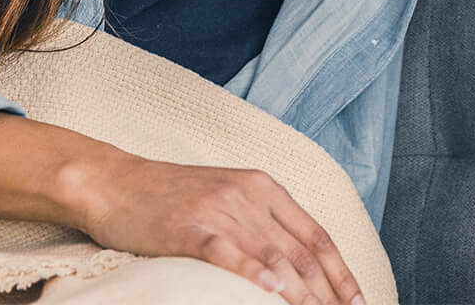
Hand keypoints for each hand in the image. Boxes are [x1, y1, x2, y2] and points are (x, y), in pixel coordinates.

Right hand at [68, 154, 364, 304]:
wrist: (115, 182)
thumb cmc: (171, 197)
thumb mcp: (228, 199)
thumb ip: (263, 226)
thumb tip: (297, 269)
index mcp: (264, 187)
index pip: (316, 236)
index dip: (342, 273)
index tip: (359, 302)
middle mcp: (248, 196)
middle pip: (301, 252)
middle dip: (328, 292)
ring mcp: (219, 210)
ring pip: (273, 258)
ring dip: (301, 294)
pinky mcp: (189, 227)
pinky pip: (227, 253)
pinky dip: (252, 275)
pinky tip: (271, 293)